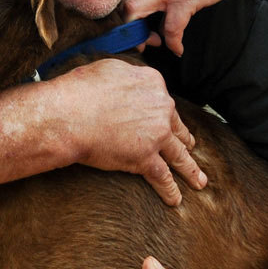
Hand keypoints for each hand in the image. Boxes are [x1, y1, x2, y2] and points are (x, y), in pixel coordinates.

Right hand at [53, 59, 205, 205]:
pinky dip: (169, 190)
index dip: (162, 113)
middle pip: (176, 127)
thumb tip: (127, 81)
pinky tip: (175, 199)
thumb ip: (127, 75)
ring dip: (190, 169)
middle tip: (190, 147)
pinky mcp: (145, 158)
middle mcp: (161, 108)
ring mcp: (157, 135)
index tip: (163, 120)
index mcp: (153, 84)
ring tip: (198, 181)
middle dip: (184, 139)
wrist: (69, 114)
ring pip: (179, 155)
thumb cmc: (80, 89)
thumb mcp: (109, 68)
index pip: (162, 101)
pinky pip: (162, 177)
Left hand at [124, 0, 267, 54]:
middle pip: (123, 5)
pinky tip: (178, 49)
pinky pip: (171, 28)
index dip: (125, 21)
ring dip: (141, 36)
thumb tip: (160, 19)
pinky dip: (173, 43)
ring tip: (156, 45)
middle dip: (125, 30)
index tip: (135, 34)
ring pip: (134, 12)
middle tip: (139, 43)